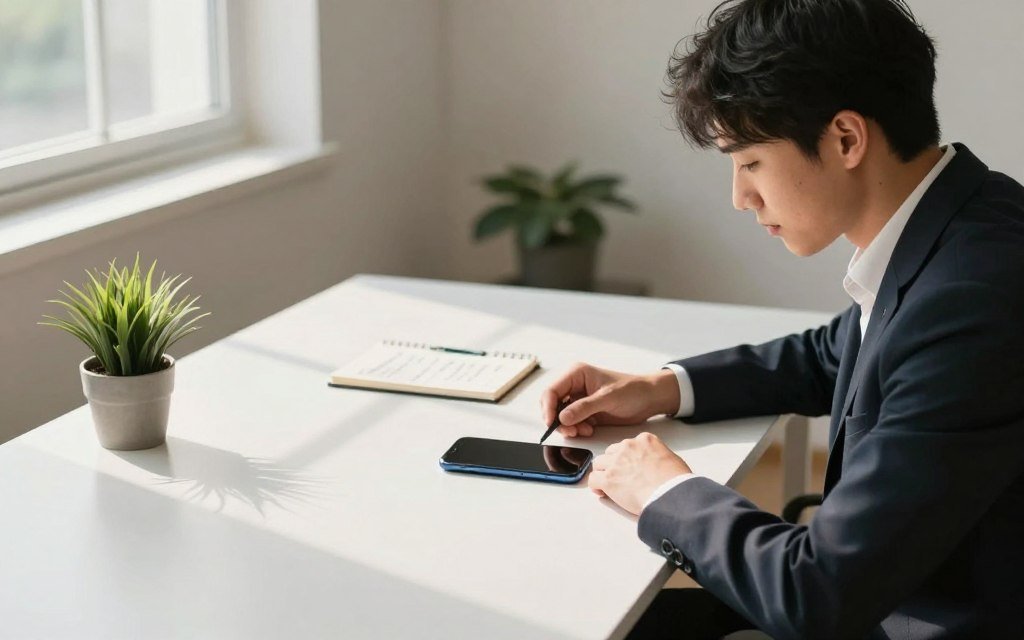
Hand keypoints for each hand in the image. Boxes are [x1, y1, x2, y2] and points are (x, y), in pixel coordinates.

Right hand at [540, 363, 680, 437]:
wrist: (649, 399)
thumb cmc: (632, 390)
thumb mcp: (608, 398)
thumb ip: (584, 407)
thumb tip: (563, 417)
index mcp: (576, 374)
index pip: (551, 391)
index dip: (548, 408)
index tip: (552, 423)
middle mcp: (574, 386)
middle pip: (552, 405)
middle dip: (558, 420)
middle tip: (569, 431)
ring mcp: (579, 400)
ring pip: (560, 416)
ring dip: (568, 427)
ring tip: (583, 431)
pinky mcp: (585, 412)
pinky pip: (572, 423)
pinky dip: (576, 429)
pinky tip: (588, 430)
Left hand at [589, 432, 691, 514]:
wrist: (671, 495)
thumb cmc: (676, 482)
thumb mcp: (671, 458)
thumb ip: (656, 455)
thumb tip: (654, 465)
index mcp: (644, 440)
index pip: (627, 445)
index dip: (626, 458)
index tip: (629, 467)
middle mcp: (628, 447)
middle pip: (611, 453)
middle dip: (613, 465)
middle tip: (619, 477)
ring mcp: (616, 462)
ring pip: (599, 464)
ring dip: (604, 474)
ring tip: (610, 486)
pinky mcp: (608, 479)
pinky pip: (593, 479)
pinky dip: (596, 486)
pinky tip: (602, 492)